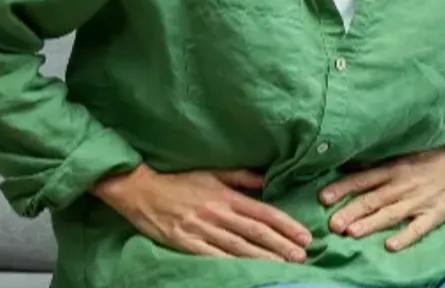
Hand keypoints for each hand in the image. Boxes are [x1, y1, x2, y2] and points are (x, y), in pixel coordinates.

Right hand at [91, 164, 311, 261]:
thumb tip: (267, 180)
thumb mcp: (212, 172)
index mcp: (226, 196)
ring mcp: (201, 230)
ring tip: (284, 265)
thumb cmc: (178, 180)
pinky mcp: (184, 243)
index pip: (263, 212)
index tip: (304, 235)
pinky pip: (212, 257)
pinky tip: (248, 272)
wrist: (140, 189)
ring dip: (264, 257)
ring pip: (238, 247)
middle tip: (302, 255)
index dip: (286, 225)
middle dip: (281, 245)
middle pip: (255, 232)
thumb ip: (241, 177)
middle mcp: (217, 213)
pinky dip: (232, 265)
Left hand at [319, 123, 444, 250]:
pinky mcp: (435, 214)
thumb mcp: (405, 155)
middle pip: (373, 199)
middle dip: (352, 211)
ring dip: (371, 223)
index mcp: (395, 168)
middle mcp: (404, 184)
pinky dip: (405, 236)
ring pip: (391, 213)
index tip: (323, 197)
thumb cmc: (433, 159)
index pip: (364, 178)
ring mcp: (419, 201)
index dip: (343, 187)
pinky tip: (390, 245)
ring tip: (352, 233)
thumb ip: (379, 166)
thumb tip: (349, 166)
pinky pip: (418, 228)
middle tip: (332, 223)